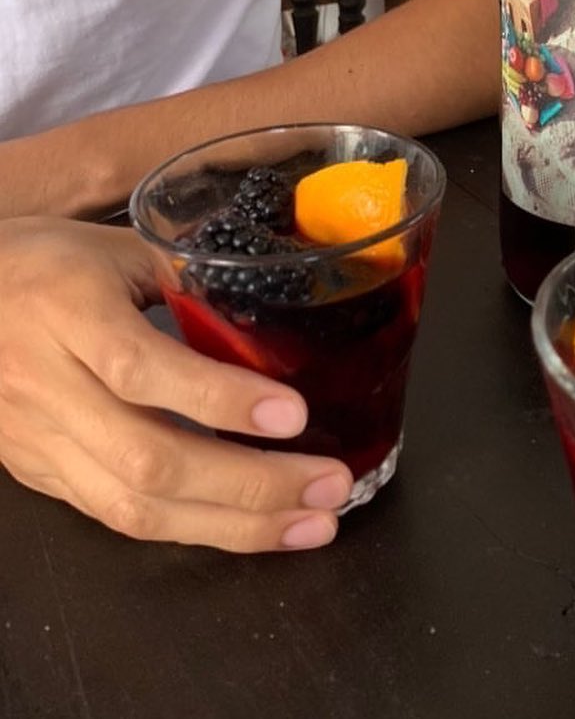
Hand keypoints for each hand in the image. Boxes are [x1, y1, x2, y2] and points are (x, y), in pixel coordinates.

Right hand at [0, 218, 351, 550]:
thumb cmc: (45, 263)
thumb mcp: (116, 248)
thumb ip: (191, 275)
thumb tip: (282, 307)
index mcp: (68, 312)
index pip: (141, 368)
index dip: (218, 399)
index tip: (294, 413)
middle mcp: (48, 385)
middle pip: (148, 460)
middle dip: (250, 485)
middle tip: (330, 484)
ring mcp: (40, 442)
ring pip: (135, 509)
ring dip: (235, 527)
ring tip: (311, 523)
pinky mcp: (43, 477)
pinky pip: (120, 519)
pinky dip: (194, 529)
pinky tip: (253, 528)